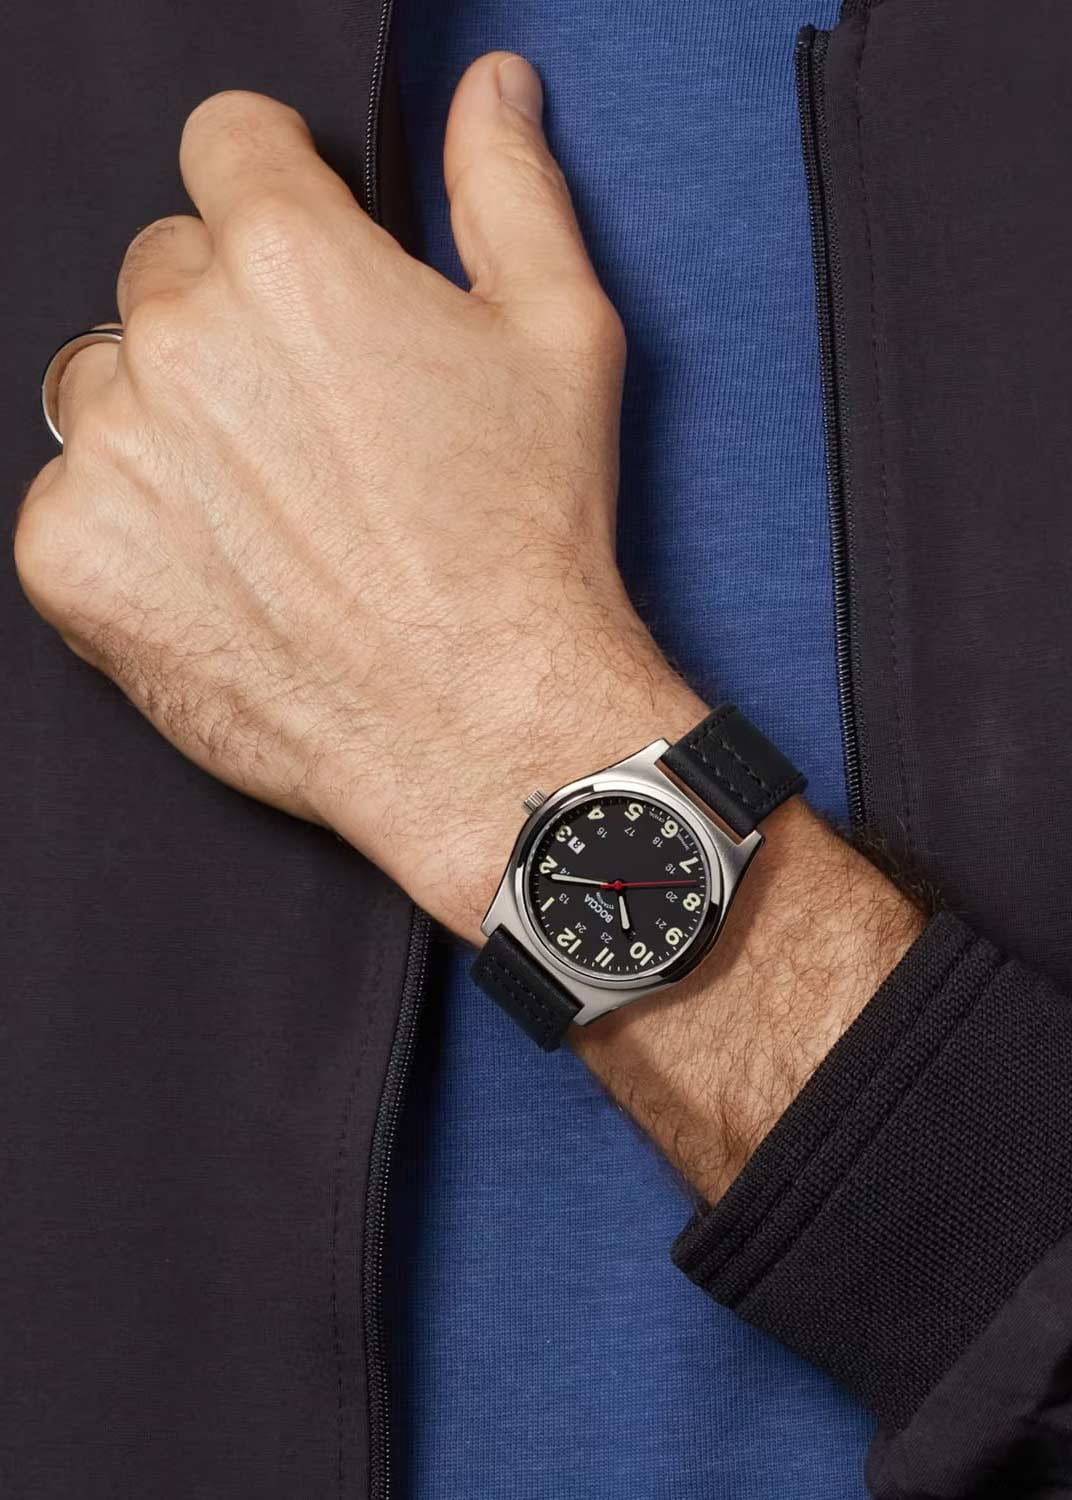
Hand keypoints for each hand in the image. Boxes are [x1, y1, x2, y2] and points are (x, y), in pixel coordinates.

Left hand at [16, 54, 703, 940]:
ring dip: (168, 419)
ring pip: (109, 382)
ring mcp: (110, 449)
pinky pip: (73, 495)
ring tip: (268, 506)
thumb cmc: (528, 536)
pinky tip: (225, 570)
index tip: (301, 249)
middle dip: (231, 319)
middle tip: (311, 419)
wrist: (482, 721)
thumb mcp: (560, 337)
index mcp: (290, 256)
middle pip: (166, 269)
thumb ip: (507, 188)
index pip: (226, 143)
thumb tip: (492, 90)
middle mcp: (179, 335)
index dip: (275, 188)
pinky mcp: (71, 554)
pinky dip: (133, 523)